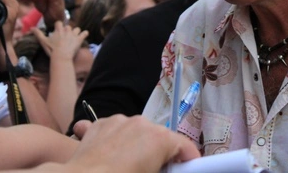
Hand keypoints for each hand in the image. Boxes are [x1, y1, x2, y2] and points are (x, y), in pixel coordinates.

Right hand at [32, 21, 87, 61]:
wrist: (61, 56)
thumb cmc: (51, 49)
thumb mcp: (43, 41)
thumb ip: (38, 33)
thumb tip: (31, 27)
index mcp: (59, 30)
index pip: (59, 23)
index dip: (59, 26)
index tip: (58, 30)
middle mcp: (67, 30)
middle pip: (68, 26)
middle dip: (67, 31)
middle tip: (65, 37)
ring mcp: (74, 34)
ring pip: (77, 29)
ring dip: (76, 32)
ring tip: (74, 38)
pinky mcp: (80, 39)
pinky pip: (85, 33)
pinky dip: (85, 34)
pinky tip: (83, 36)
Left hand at [66, 115, 199, 172]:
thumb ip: (163, 171)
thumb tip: (162, 168)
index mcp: (161, 138)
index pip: (186, 148)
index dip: (189, 162)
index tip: (186, 170)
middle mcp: (143, 123)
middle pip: (160, 139)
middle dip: (159, 155)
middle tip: (151, 172)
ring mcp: (119, 120)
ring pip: (136, 132)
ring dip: (136, 146)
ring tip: (124, 166)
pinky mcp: (99, 124)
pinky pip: (113, 130)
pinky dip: (113, 140)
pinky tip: (105, 155)